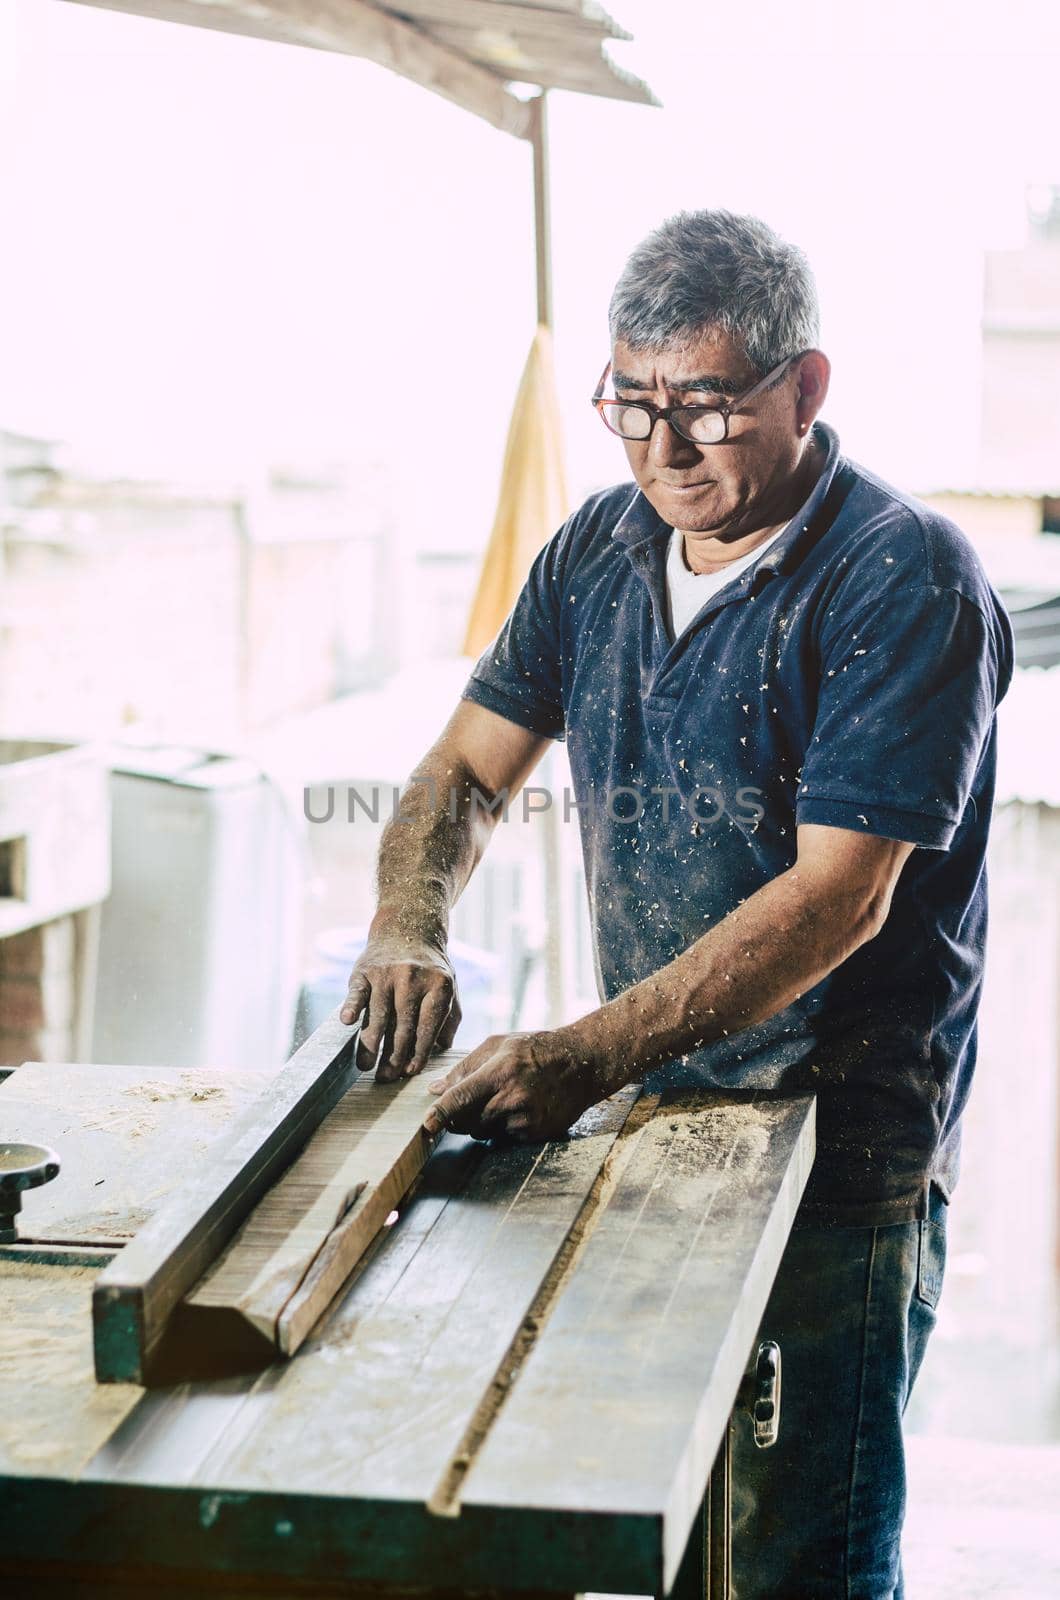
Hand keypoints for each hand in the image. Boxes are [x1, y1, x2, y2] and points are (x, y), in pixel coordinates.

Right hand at [340, 930, 460, 1081]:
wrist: (408, 928)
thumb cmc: (430, 969)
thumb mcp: (448, 988)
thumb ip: (448, 1019)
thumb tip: (440, 1051)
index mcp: (439, 985)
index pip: (427, 1027)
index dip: (418, 1053)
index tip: (409, 1072)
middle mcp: (414, 978)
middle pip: (402, 1027)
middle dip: (393, 1057)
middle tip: (385, 1078)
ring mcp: (388, 973)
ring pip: (378, 1016)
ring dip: (370, 1045)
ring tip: (365, 1066)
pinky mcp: (365, 970)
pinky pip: (357, 992)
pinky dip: (352, 1006)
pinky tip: (347, 1022)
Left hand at [423, 1030, 600, 1142]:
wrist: (580, 1064)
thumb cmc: (535, 1049)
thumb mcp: (498, 1045)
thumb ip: (464, 1067)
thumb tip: (435, 1089)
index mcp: (499, 1073)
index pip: (460, 1099)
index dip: (440, 1114)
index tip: (426, 1126)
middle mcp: (511, 1099)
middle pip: (466, 1121)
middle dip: (459, 1115)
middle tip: (468, 1101)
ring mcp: (524, 1119)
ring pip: (483, 1132)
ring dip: (481, 1120)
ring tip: (501, 1098)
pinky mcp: (534, 1133)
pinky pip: (503, 1137)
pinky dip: (502, 1126)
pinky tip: (518, 1107)